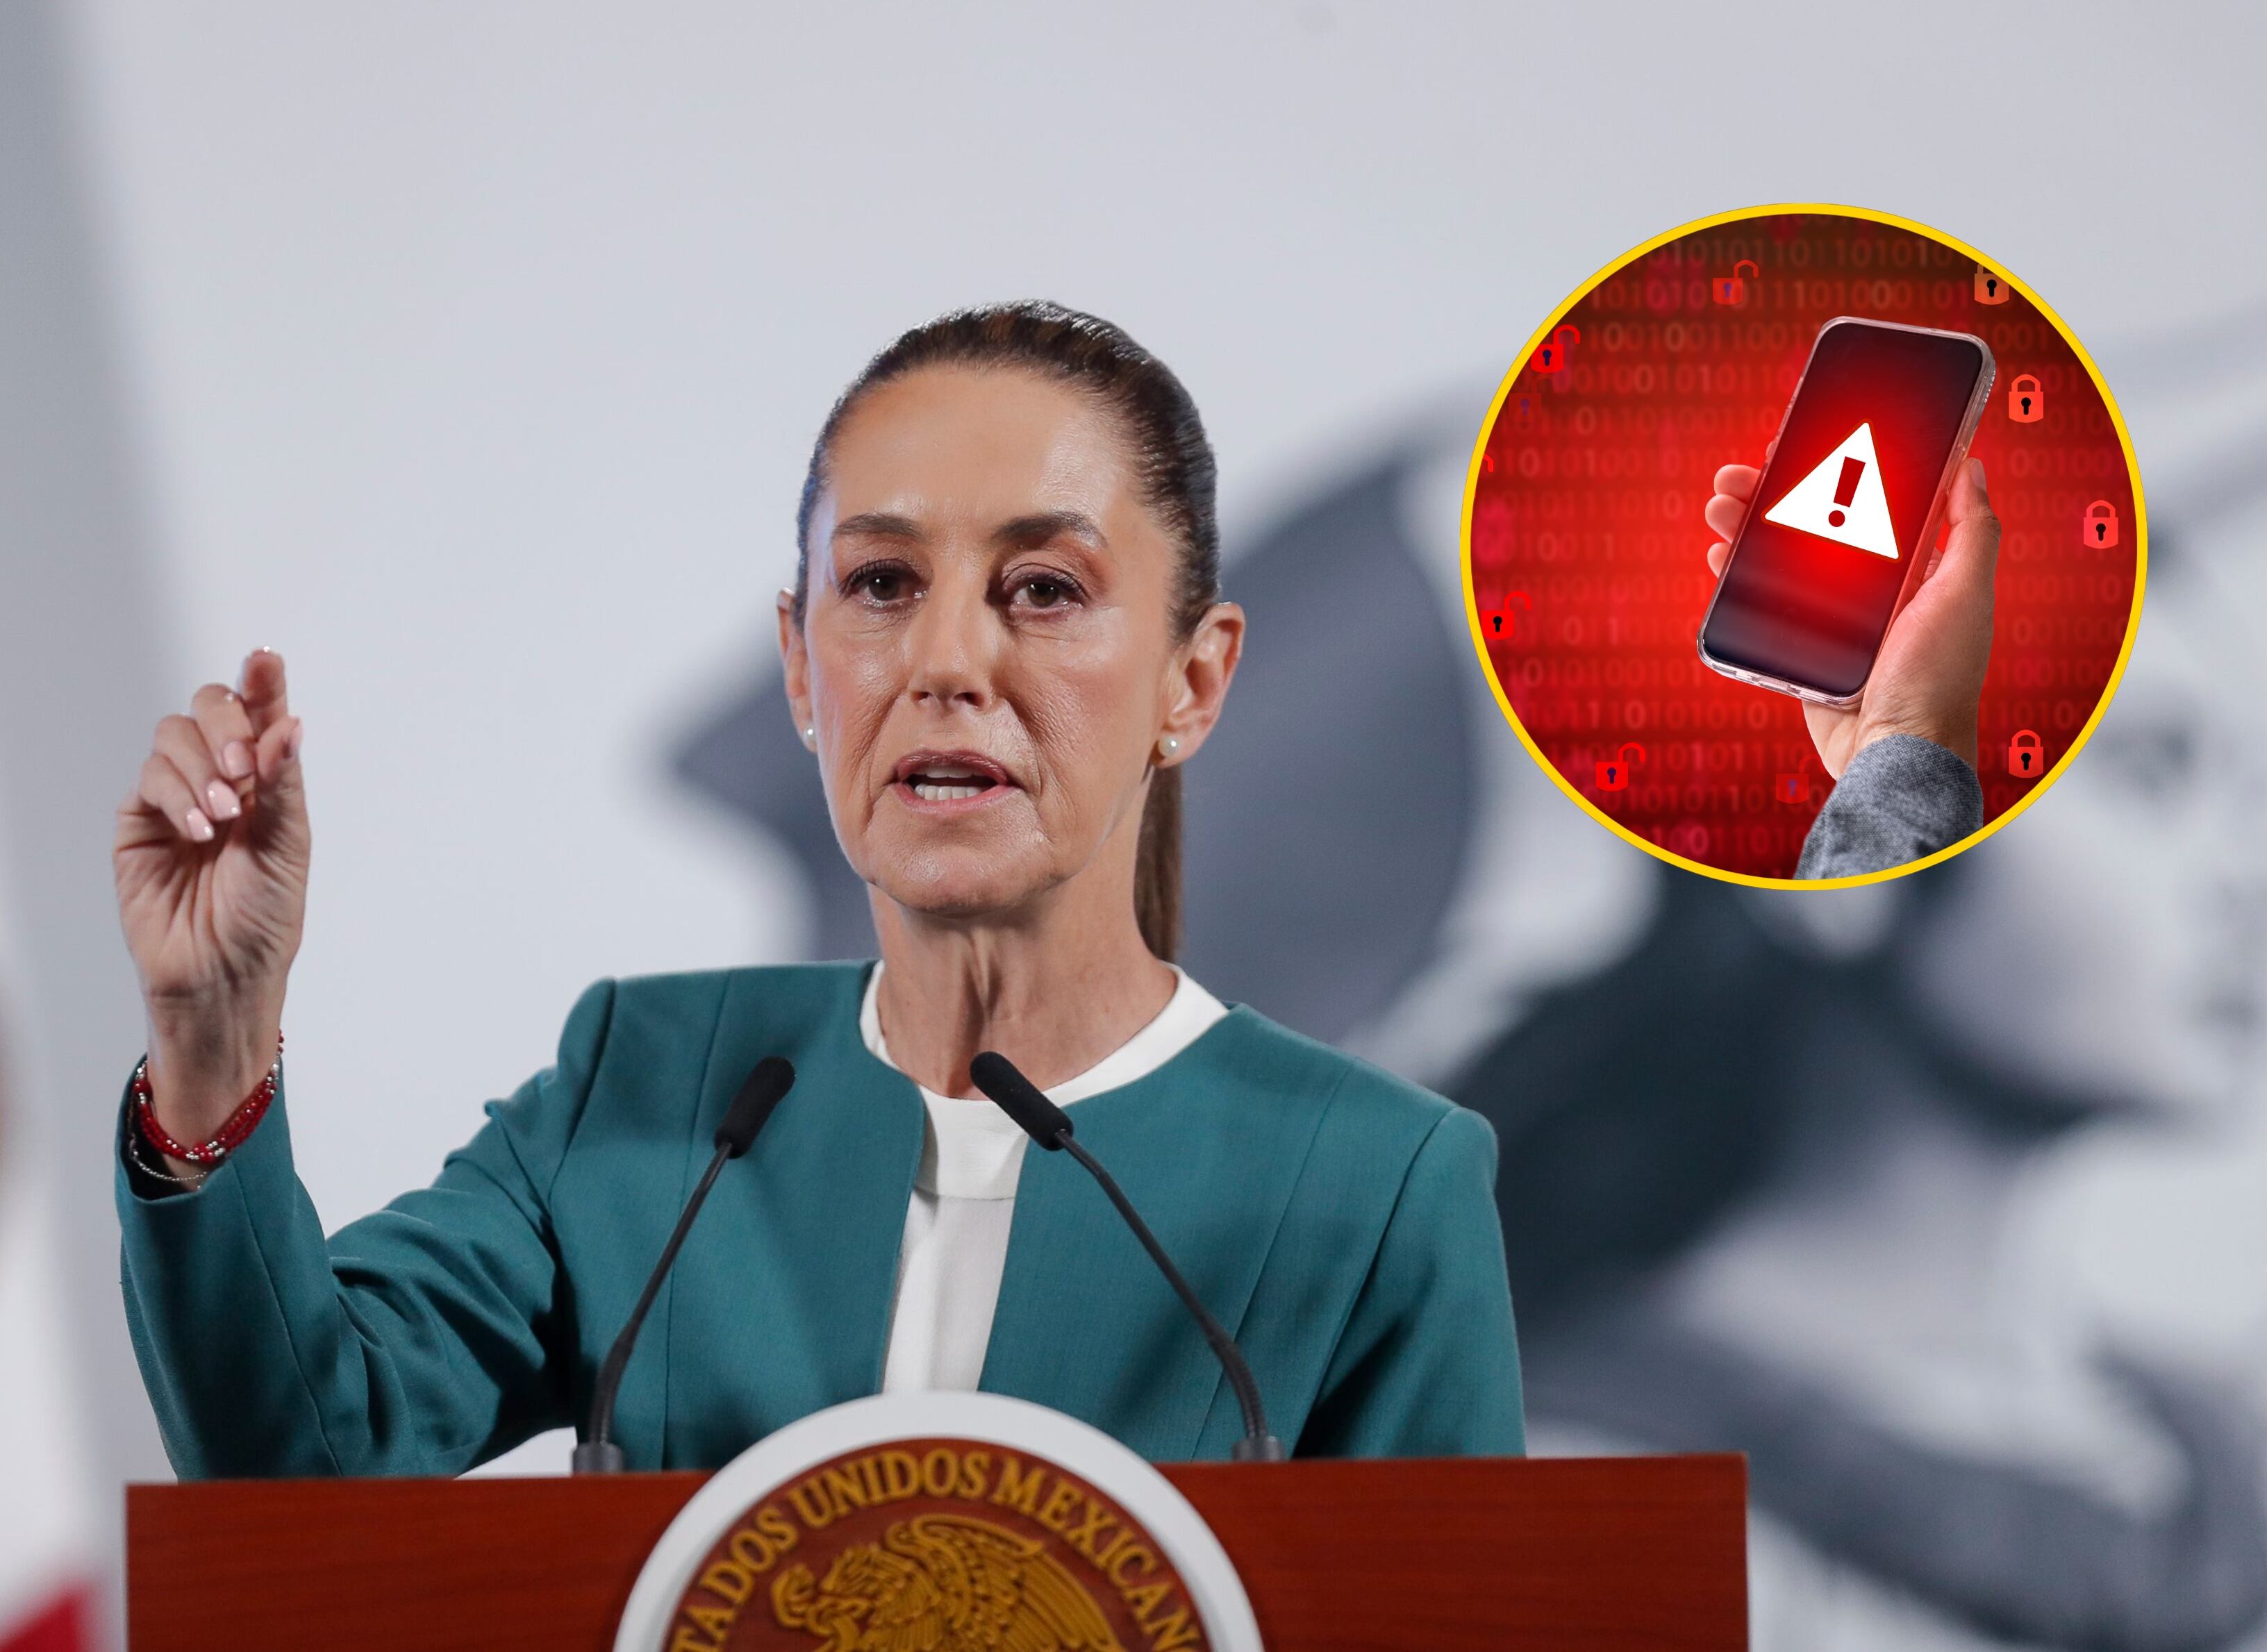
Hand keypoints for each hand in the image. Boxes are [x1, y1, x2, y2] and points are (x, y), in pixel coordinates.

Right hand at [113, 649, 308, 1149]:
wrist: (221, 974)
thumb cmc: (264, 918)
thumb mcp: (288, 845)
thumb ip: (283, 781)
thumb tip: (289, 723)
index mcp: (269, 780)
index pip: (263, 714)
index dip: (263, 682)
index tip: (266, 657)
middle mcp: (223, 778)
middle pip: (211, 708)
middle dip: (227, 725)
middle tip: (245, 769)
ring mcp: (179, 795)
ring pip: (175, 735)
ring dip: (202, 765)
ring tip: (224, 817)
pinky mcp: (140, 819)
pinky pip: (150, 778)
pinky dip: (177, 794)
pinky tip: (198, 831)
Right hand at [1705, 455, 1998, 777]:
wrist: (1894, 756)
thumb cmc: (1939, 681)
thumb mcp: (1966, 595)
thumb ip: (1972, 531)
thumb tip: (1973, 467)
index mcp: (1914, 569)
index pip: (1870, 505)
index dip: (1837, 471)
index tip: (1805, 445)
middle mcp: (1874, 591)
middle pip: (1817, 526)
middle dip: (1776, 495)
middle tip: (1743, 475)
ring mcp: (1835, 623)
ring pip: (1783, 561)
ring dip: (1749, 529)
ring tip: (1721, 509)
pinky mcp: (1803, 653)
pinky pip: (1765, 609)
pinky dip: (1739, 581)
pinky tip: (1722, 559)